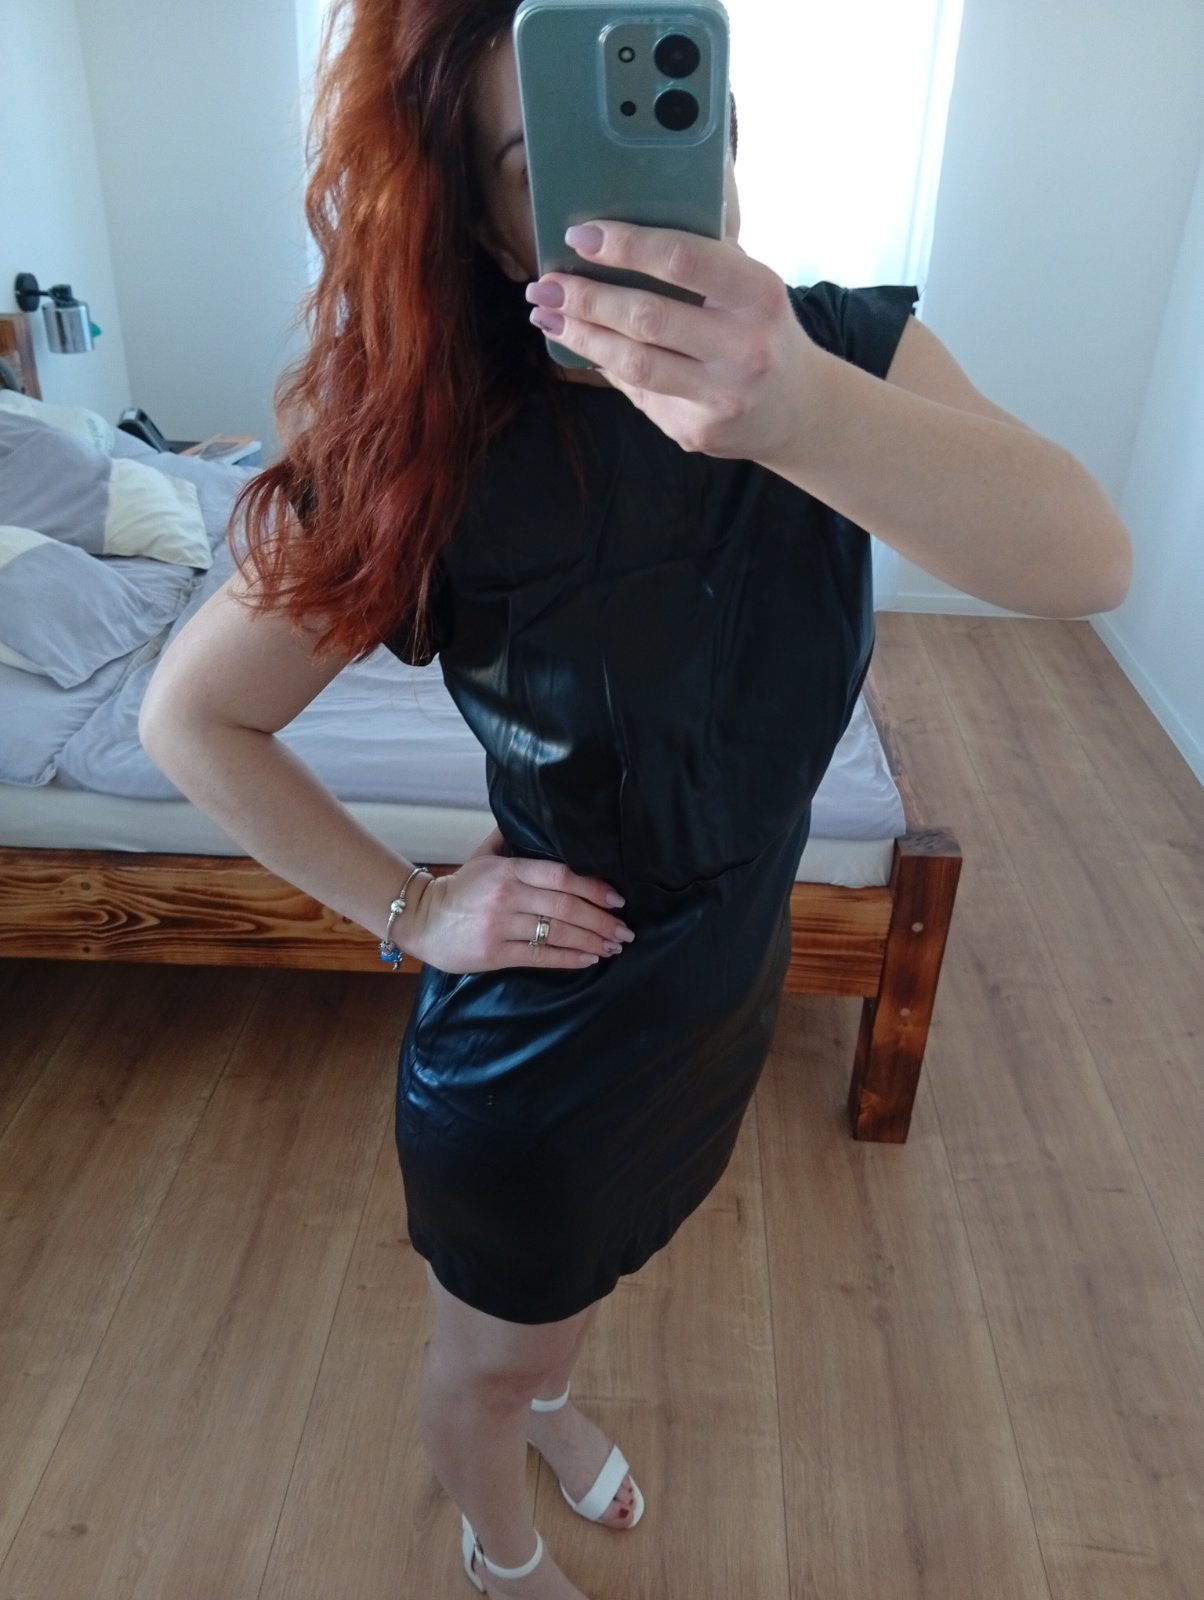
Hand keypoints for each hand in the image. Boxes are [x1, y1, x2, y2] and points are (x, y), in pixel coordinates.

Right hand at [406, 835, 633, 973]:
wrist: (421, 919)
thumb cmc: (459, 888)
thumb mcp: (483, 856)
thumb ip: (510, 838)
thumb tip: (536, 815)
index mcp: (508, 869)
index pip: (560, 875)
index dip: (593, 887)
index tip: (617, 898)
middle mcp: (506, 895)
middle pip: (565, 906)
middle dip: (601, 920)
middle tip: (625, 930)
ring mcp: (500, 925)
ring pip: (556, 932)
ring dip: (592, 940)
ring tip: (614, 946)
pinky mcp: (494, 953)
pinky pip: (540, 956)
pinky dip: (569, 958)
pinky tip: (589, 959)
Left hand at [525, 221, 823, 461]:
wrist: (798, 409)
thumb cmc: (761, 329)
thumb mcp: (751, 285)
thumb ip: (704, 255)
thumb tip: (627, 219)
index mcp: (759, 295)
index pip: (684, 260)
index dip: (626, 246)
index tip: (579, 235)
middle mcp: (744, 349)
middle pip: (647, 318)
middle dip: (586, 298)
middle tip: (544, 283)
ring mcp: (721, 397)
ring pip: (633, 364)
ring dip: (581, 336)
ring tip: (547, 314)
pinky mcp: (697, 430)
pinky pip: (637, 393)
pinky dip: (605, 364)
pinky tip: (581, 346)